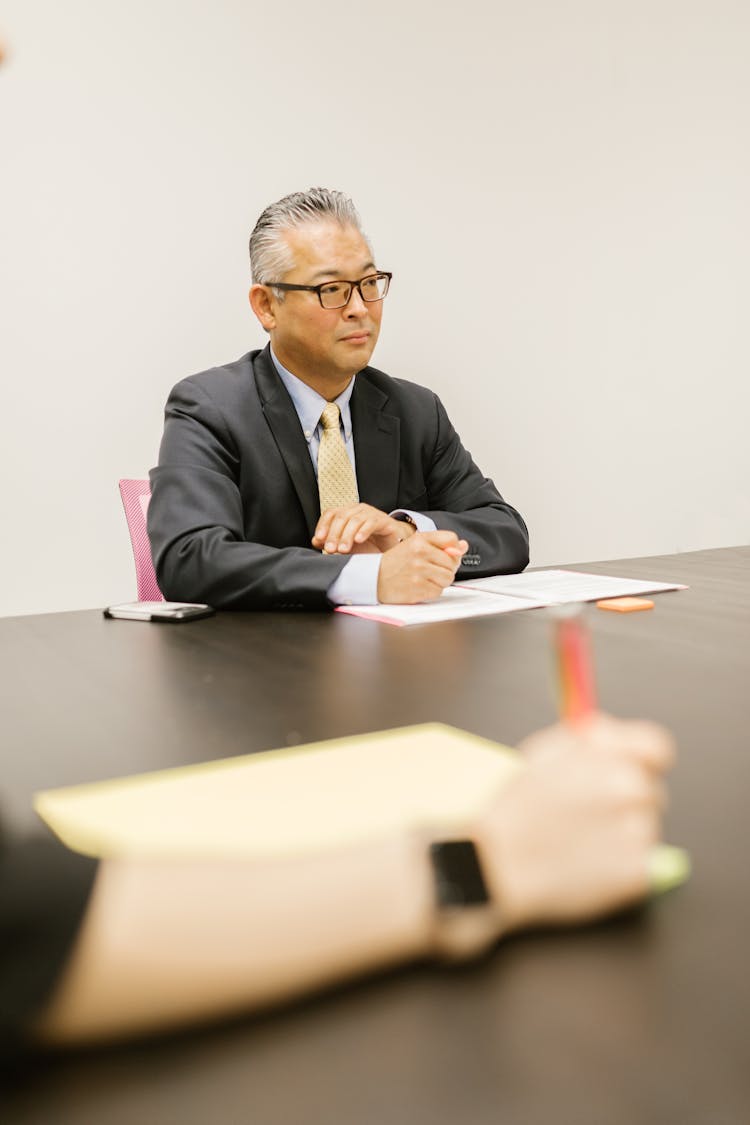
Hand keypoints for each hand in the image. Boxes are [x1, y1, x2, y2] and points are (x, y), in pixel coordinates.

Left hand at [312, 504, 415, 554]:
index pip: (331, 514)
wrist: (393, 546)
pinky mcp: (384, 521)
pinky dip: (364, 531)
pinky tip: (359, 540)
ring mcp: (371, 514)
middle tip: (331, 549)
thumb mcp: (347, 546)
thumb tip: (316, 541)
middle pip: (341, 517)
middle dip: (334, 534)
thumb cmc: (370, 545)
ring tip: (343, 550)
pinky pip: (372, 523)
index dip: (323, 525)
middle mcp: (358, 510)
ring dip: (347, 536)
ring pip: (355, 520)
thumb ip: (332, 542)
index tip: (319, 540)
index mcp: (347, 513)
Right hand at [376, 531, 467, 602]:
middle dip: (445, 568)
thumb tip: (463, 546)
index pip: (451, 539)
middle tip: (429, 568)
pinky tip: (419, 586)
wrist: (374, 578)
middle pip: (453, 563)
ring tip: (424, 578)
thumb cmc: (396, 562)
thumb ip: (441, 544)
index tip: (445, 554)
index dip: (452, 549)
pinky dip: (431, 591)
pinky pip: (438, 591)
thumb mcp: (416, 545)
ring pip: (448, 578)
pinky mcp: (418, 589)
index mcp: (420, 540)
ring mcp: (419, 572)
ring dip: (439, 581)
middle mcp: (420, 554)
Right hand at [476, 714, 674, 931]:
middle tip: (587, 817)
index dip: (643, 760)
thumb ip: (591, 738)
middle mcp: (632, 788)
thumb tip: (619, 733)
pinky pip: (643, 865)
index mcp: (611, 756)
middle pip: (651, 791)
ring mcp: (638, 832)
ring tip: (578, 842)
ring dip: (622, 835)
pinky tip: (586, 865)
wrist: (499, 865)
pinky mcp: (639, 871)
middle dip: (626, 801)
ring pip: (644, 829)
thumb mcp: (546, 752)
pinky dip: (621, 867)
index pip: (658, 747)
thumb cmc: (516, 808)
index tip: (631, 772)